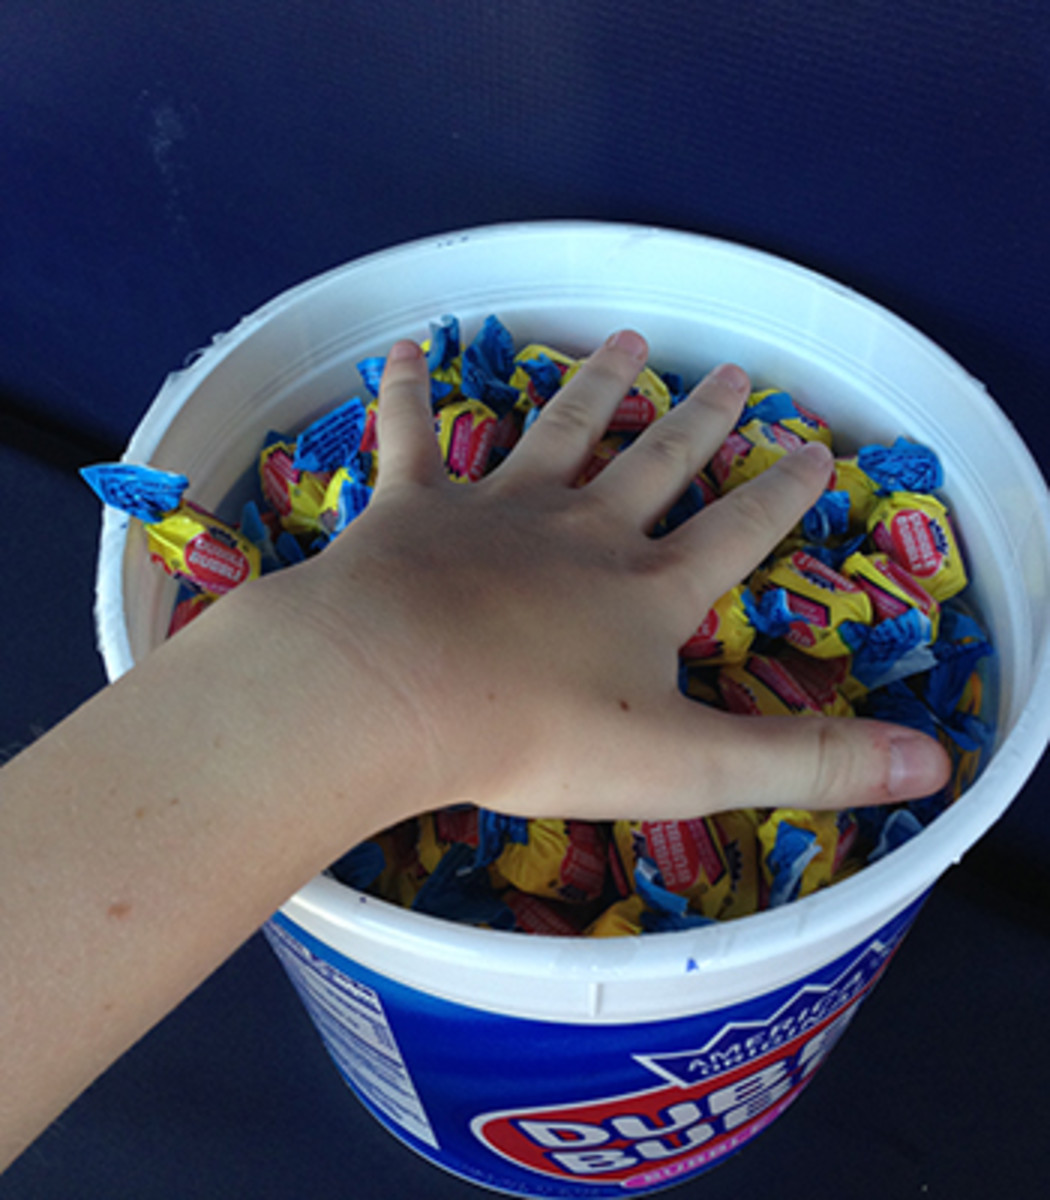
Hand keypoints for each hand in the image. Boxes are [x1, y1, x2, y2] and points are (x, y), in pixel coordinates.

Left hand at [264, 329, 950, 822]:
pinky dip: (410, 392)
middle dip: (699, 422)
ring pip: (558, 433)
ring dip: (596, 387)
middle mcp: (581, 532)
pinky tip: (412, 346)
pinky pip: (413, 437)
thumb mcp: (690, 764)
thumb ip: (807, 761)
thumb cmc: (539, 735)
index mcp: (646, 590)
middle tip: (732, 375)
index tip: (815, 452)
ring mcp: (496, 511)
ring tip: (628, 344)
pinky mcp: (414, 508)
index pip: (735, 534)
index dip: (781, 496)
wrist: (399, 690)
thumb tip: (932, 764)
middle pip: (655, 465)